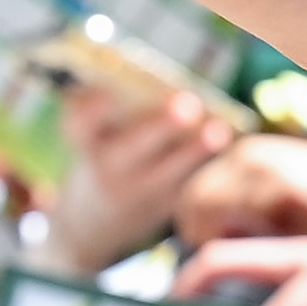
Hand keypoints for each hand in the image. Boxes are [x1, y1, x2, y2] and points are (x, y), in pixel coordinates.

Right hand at [42, 82, 236, 274]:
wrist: (91, 227)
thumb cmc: (100, 162)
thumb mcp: (92, 141)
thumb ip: (112, 116)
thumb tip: (151, 78)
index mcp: (86, 145)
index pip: (79, 125)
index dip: (90, 110)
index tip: (105, 94)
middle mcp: (109, 169)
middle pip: (133, 146)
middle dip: (161, 126)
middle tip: (187, 105)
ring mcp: (138, 191)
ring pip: (170, 170)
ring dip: (196, 149)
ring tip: (218, 129)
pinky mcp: (165, 205)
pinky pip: (190, 182)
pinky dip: (208, 162)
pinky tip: (226, 141)